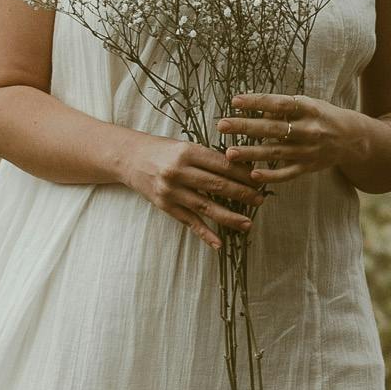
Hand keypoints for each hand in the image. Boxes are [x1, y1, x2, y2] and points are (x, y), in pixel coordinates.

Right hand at [123, 134, 261, 251]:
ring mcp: (171, 191)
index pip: (222, 165)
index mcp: (187, 152)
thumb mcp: (186, 146)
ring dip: (229, 217)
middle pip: (217, 186)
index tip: (259, 180)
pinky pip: (189, 222)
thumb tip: (242, 170)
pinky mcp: (165, 206)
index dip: (243, 174)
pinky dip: (205, 233)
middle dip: (242, 194)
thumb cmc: (163, 150)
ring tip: (248, 223)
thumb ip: (209, 158)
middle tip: (260, 200)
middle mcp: (178, 172)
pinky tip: (219, 243)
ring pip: (206, 207)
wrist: (130, 158)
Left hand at [219, 92, 363, 188]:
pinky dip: (270, 176)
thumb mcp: (307, 104)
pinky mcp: (309, 168)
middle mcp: (309, 129)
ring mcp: (309, 150)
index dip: (257, 102)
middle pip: (273, 129)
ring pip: (276, 153)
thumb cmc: (321, 116)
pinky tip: (253, 175)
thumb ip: (283, 107)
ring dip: (251, 153)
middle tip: (222, 125)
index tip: (234, 101)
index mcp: (309, 108)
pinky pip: (287, 174)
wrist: (352, 139)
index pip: (279, 104)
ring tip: (229, 153)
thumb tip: (252, 109)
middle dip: (246, 127)